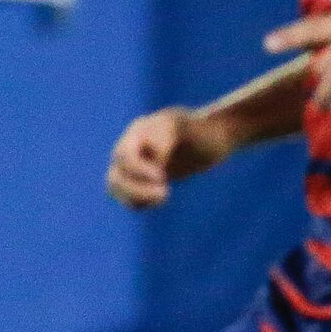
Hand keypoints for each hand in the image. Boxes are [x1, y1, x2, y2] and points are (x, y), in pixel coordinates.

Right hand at [106, 107, 233, 208]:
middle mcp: (130, 148)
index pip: (124, 156)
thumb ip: (166, 139)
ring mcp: (134, 165)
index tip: (163, 177)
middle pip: (116, 175)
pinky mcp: (140, 181)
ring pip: (116, 187)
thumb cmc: (201, 129)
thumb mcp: (185, 128)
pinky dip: (140, 203)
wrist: (213, 137)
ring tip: (163, 198)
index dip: (139, 171)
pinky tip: (160, 200)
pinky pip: (128, 197)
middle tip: (166, 193)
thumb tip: (154, 162)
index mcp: (139, 131)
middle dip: (137, 189)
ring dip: (135, 197)